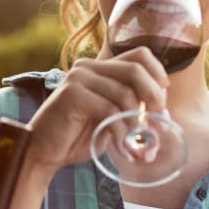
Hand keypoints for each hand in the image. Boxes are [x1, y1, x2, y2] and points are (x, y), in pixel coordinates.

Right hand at [25, 48, 167, 175]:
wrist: (44, 153)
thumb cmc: (77, 138)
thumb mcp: (110, 120)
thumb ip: (132, 110)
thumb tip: (164, 114)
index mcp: (98, 68)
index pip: (139, 55)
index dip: (158, 73)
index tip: (163, 99)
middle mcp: (88, 67)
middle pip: (135, 69)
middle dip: (154, 98)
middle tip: (160, 124)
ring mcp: (78, 78)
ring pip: (125, 93)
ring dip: (136, 124)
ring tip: (138, 146)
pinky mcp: (72, 94)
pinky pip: (110, 110)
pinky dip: (122, 132)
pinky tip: (123, 149)